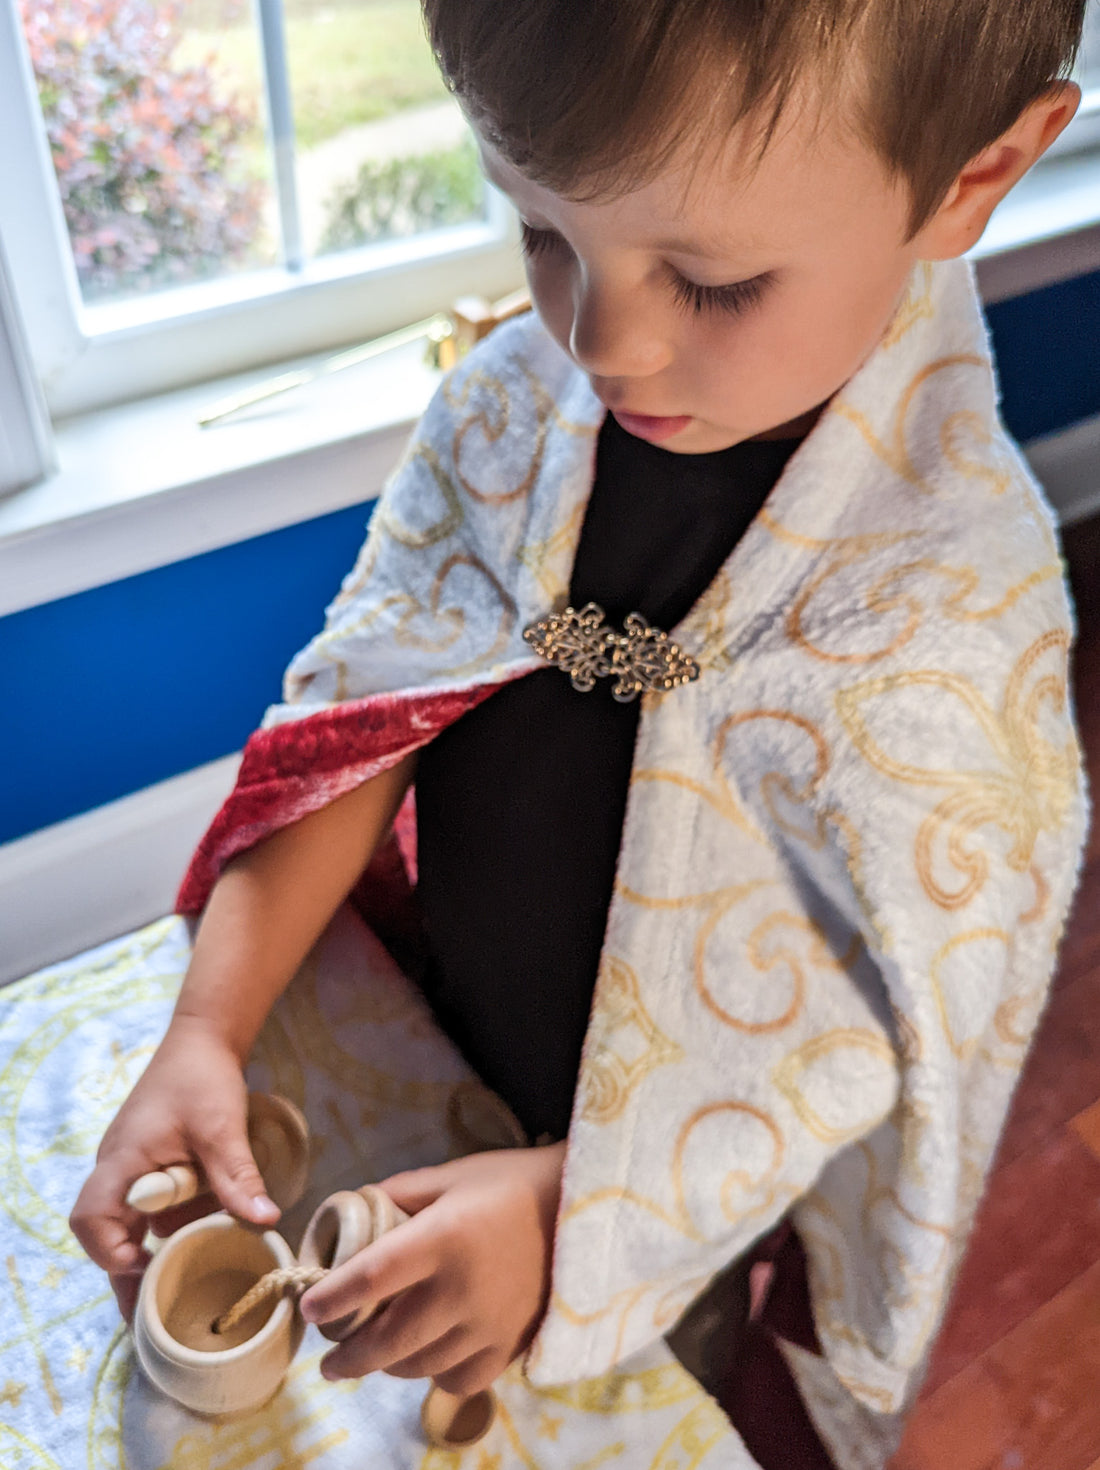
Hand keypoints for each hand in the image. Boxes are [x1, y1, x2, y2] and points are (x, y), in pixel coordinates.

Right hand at [69, 1015, 279, 1321]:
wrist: (202, 1040)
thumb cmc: (202, 1077)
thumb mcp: (222, 1126)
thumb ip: (237, 1176)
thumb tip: (265, 1222)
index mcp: (123, 1160)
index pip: (91, 1218)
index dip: (110, 1251)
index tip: (147, 1267)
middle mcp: (119, 1171)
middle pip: (107, 1235)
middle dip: (128, 1277)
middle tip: (157, 1322)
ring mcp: (133, 1172)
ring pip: (133, 1227)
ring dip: (156, 1253)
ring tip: (181, 1295)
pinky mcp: (152, 1171)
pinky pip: (153, 1212)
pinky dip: (172, 1230)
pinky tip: (200, 1246)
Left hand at [299, 1142, 565, 1395]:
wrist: (582, 1209)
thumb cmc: (510, 1184)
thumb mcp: (451, 1174)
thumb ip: (400, 1192)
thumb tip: (355, 1206)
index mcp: (443, 1237)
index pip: (372, 1276)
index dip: (333, 1296)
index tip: (309, 1307)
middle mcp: (462, 1288)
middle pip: (388, 1342)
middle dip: (348, 1357)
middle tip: (328, 1361)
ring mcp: (487, 1324)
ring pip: (419, 1365)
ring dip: (389, 1365)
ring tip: (377, 1353)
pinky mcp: (510, 1346)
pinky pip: (459, 1379)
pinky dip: (436, 1375)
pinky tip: (430, 1358)